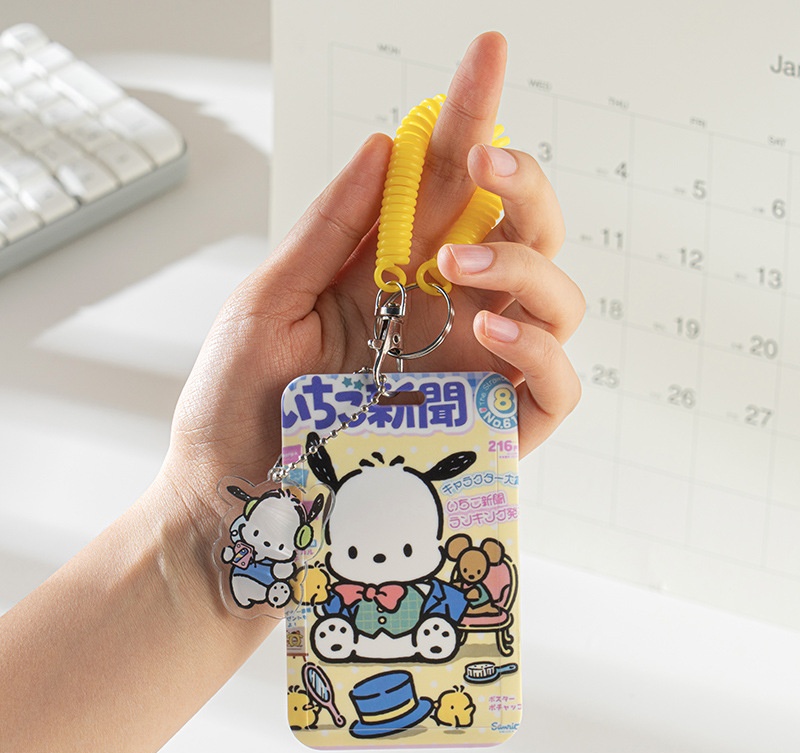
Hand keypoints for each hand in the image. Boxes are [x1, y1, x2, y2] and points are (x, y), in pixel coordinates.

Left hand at [161, 31, 582, 534]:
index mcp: (394, 274)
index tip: (488, 55)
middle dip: (522, 184)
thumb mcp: (269, 302)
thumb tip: (388, 146)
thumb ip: (331, 228)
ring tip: (455, 269)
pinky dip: (539, 350)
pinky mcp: (494, 430)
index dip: (476, 118)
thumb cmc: (240, 409)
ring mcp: (476, 372)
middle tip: (483, 164)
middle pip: (526, 233)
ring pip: (558, 299)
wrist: (234, 506)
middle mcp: (447, 316)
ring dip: (523, 265)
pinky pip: (556, 385)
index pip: (452, 187)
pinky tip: (485, 329)